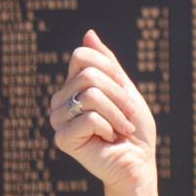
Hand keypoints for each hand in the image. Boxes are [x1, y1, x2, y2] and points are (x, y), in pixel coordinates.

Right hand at [48, 29, 157, 194]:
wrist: (137, 162)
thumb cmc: (134, 128)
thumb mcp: (125, 89)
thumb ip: (106, 63)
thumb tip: (88, 33)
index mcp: (73, 86)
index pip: (82, 56)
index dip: (111, 70)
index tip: (124, 90)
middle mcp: (60, 100)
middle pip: (89, 75)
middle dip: (119, 95)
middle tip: (127, 116)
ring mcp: (58, 119)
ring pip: (91, 95)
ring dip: (117, 113)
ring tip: (120, 130)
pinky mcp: (61, 138)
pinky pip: (90, 117)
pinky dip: (109, 128)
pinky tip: (107, 141)